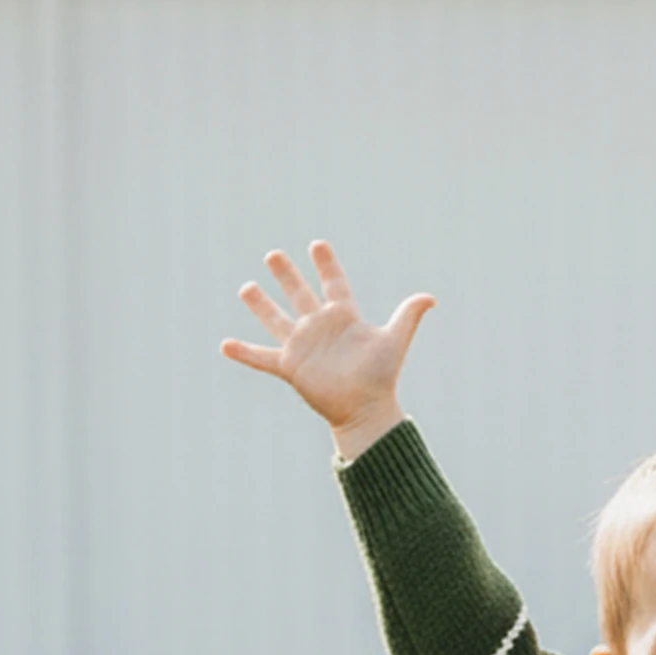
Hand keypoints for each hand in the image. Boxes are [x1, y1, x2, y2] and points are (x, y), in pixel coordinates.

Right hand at [220, 241, 434, 431]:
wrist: (367, 410)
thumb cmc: (381, 376)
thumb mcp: (394, 341)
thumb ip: (408, 316)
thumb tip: (431, 297)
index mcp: (344, 317)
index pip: (333, 284)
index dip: (326, 265)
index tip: (318, 244)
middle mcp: (320, 328)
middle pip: (299, 295)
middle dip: (286, 275)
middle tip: (273, 255)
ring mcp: (303, 346)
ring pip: (276, 320)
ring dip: (260, 305)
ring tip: (246, 287)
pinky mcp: (291, 367)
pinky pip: (262, 358)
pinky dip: (243, 353)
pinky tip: (224, 345)